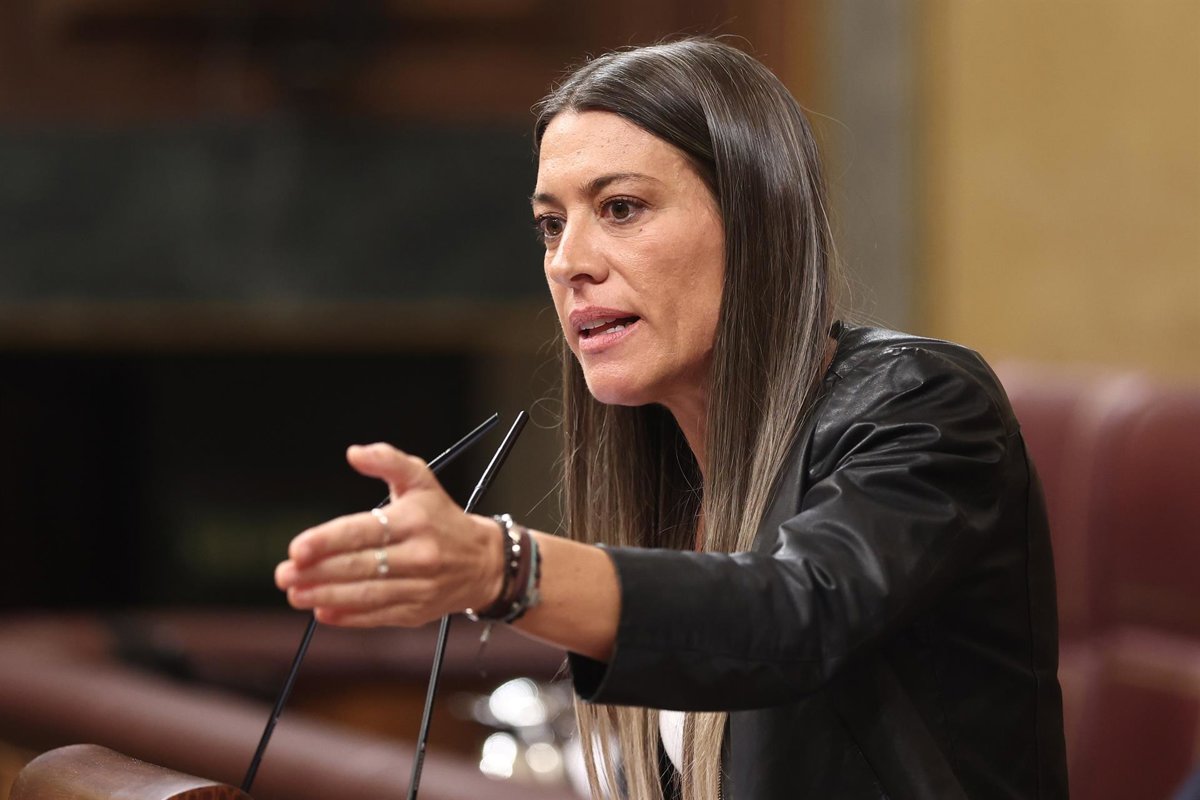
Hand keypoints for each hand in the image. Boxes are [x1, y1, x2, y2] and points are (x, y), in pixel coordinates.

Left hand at [274, 443, 503, 626]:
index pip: (364, 531)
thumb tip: (354, 453)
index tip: (297, 548)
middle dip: (317, 572)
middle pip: (360, 566)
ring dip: (325, 596)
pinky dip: (348, 617)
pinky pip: (377, 616)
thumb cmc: (442, 517)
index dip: (328, 541)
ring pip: (365, 595)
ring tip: (295, 593)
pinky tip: (322, 612)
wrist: (484, 562)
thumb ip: (388, 461)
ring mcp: (419, 587)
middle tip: (283, 573)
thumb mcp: (422, 480)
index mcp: (415, 520)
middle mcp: (419, 555)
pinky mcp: (417, 612)